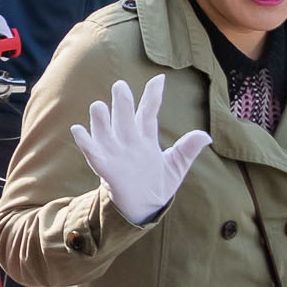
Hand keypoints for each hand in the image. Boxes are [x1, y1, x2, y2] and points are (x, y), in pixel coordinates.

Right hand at [70, 75, 211, 226]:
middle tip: (120, 86)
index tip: (160, 79)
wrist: (144, 207)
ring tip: (98, 106)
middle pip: (124, 118)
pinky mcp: (105, 167)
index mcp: (145, 138)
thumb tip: (207, 136)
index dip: (153, 96)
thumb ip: (187, 149)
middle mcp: (128, 141)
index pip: (148, 113)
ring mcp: (115, 152)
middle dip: (122, 102)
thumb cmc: (158, 183)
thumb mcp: (176, 166)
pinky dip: (85, 142)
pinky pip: (92, 153)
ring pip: (105, 131)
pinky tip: (79, 130)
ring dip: (100, 119)